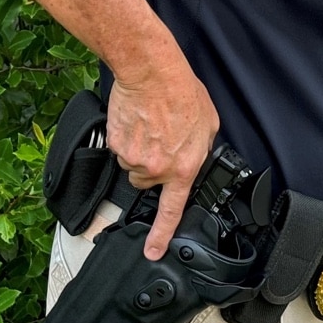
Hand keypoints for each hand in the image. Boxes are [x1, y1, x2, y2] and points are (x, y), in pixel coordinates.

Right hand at [105, 61, 219, 260]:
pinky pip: (118, 148)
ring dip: (139, 150)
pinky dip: (125, 137)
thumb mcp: (207, 124)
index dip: (161, 235)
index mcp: (183, 167)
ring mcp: (133, 158)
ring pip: (132, 164)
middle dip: (152, 165)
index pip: (172, 210)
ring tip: (150, 125)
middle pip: (146, 181)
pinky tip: (137, 120)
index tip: (152, 251)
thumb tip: (194, 157)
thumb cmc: (181, 92)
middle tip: (160, 138)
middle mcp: (157, 169)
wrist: (152, 72)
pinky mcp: (115, 144)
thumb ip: (199, 149)